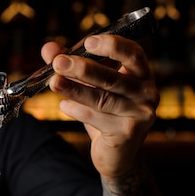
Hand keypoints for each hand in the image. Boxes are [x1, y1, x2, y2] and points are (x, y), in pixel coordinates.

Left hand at [41, 35, 159, 177]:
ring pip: (102, 99)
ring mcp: (140, 114)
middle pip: (112, 78)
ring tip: (54, 82)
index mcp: (141, 74)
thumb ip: (71, 66)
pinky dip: (78, 111)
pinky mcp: (128, 132)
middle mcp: (147, 92)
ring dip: (75, 89)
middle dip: (83, 68)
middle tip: (58, 63)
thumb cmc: (105, 113)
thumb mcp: (89, 86)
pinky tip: (64, 105)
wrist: (117, 154)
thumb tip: (48, 49)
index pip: (133, 54)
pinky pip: (98, 118)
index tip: (88, 41)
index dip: (113, 46)